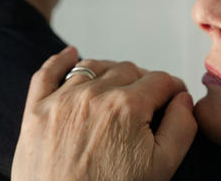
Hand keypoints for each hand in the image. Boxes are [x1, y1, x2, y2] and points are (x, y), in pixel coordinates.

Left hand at [11, 46, 196, 180]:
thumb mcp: (163, 167)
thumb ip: (182, 126)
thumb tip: (183, 98)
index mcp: (128, 106)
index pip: (161, 80)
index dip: (173, 88)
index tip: (174, 99)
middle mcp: (95, 94)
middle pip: (130, 70)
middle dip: (144, 83)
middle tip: (147, 104)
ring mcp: (62, 100)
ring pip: (95, 66)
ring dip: (112, 73)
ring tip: (118, 88)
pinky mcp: (36, 110)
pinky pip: (47, 72)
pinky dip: (60, 60)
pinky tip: (71, 54)